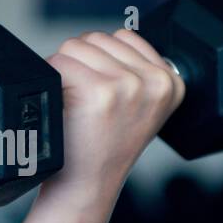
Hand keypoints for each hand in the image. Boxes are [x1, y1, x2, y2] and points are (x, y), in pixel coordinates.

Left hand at [40, 28, 184, 207]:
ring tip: (75, 105)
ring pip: (75, 46)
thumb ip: (136, 70)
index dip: (101, 62)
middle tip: (85, 104)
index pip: (124, 37)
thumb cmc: (104, 146)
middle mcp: (155, 82)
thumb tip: (112, 38)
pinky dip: (51, 79)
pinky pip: (59, 61)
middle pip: (97, 38)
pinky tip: (64, 105)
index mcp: (172, 82)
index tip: (101, 95)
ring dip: (65, 71)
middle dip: (82, 65)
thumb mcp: (140, 107)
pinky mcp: (100, 91)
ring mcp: (128, 85)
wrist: (87, 185)